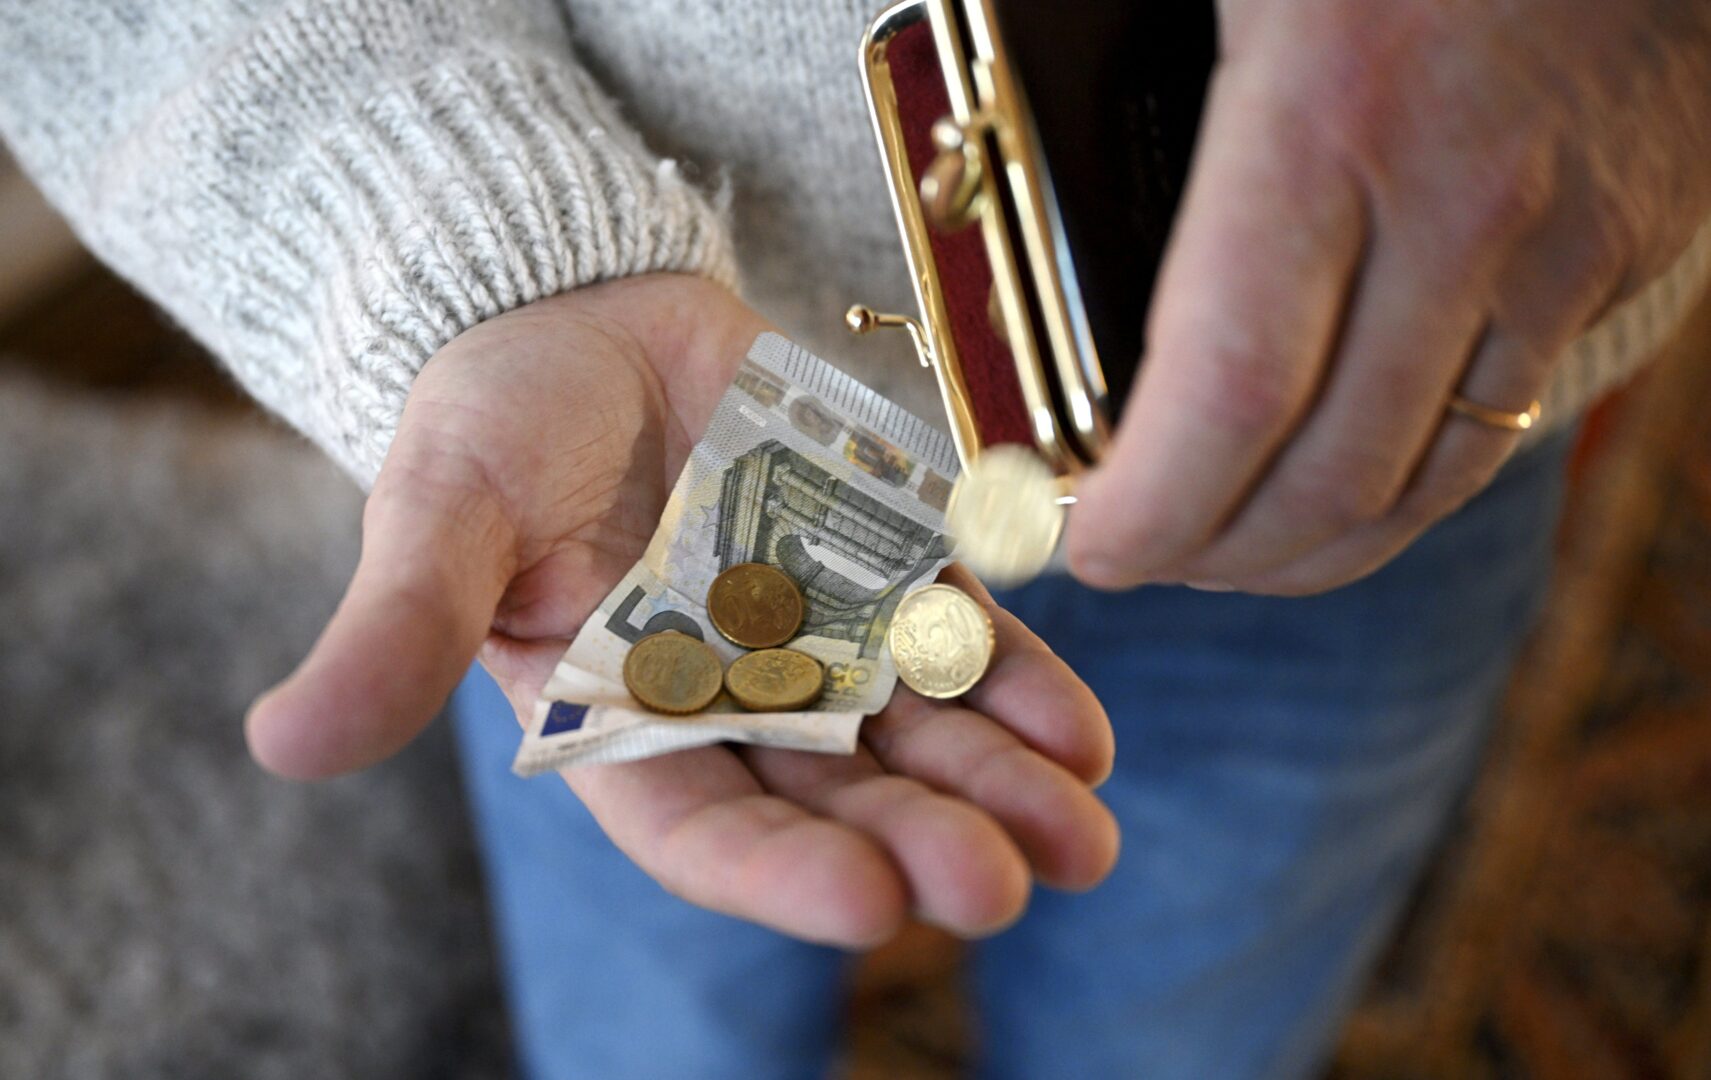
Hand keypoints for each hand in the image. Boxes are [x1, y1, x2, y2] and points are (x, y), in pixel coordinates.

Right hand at [245, 273, 1118, 945]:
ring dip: (1004, 786)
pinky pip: (958, 632)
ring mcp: (818, 633)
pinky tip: (1082, 728)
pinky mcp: (878, 560)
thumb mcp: (436, 517)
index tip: (868, 903)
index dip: (781, 874)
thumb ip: (395, 631)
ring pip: (919, 733)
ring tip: (1087, 836)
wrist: (574, 316)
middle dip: (923, 842)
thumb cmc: (488, 420)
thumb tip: (280, 746)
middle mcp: (734, 701)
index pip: (705, 829)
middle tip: (1011, 883)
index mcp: (623, 722)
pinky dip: (1019, 677)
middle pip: (838, 798)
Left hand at [1068, 0, 1710, 593]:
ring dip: (1307, 551)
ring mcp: (1561, 238)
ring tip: (1220, 553)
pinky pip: (1501, 422)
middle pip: (1325, 478)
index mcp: (1330, 109)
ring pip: (1425, 481)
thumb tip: (1005, 145)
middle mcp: (1461, 200)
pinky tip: (1336, 482)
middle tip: (1130, 558)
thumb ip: (1102, 43)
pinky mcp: (1621, 249)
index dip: (1145, 510)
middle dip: (1208, 554)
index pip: (1230, 394)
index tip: (1073, 542)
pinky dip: (1402, 485)